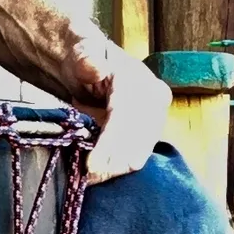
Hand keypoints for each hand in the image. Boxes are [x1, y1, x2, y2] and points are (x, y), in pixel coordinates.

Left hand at [60, 36, 171, 184]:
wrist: (89, 62)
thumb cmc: (82, 58)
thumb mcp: (79, 53)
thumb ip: (86, 60)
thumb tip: (95, 68)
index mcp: (138, 81)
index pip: (126, 118)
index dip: (110, 144)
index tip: (92, 165)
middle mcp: (154, 100)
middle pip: (137, 140)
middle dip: (112, 163)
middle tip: (86, 180)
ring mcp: (153, 117)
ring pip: (139, 152)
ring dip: (114, 168)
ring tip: (89, 179)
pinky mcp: (147, 131)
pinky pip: (135, 155)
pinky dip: (116, 166)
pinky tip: (97, 174)